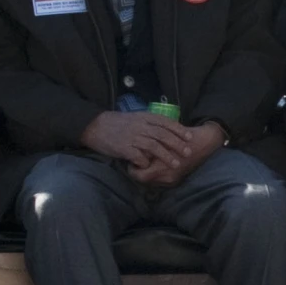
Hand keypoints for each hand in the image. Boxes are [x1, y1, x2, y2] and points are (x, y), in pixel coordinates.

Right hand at [81, 110, 196, 172]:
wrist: (95, 126)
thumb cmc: (117, 123)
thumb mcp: (135, 118)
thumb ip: (149, 123)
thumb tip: (166, 130)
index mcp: (144, 117)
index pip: (165, 122)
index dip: (178, 129)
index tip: (189, 137)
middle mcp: (140, 126)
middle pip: (162, 135)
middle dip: (177, 144)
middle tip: (188, 152)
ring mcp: (132, 137)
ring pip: (153, 146)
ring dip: (166, 156)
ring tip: (175, 164)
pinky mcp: (123, 148)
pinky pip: (138, 157)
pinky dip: (145, 162)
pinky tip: (150, 167)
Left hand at [131, 122, 227, 187]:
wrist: (205, 141)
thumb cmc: (183, 136)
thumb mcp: (164, 139)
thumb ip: (150, 148)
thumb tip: (136, 151)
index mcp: (162, 168)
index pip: (139, 176)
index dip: (132, 169)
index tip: (132, 159)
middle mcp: (167, 177)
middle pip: (145, 180)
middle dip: (139, 171)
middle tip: (136, 161)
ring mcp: (173, 180)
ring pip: (152, 181)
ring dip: (147, 173)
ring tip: (145, 162)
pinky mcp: (178, 179)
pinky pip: (161, 180)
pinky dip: (156, 174)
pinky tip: (156, 165)